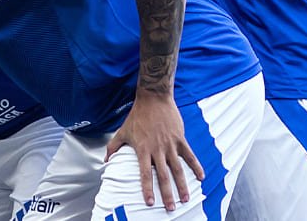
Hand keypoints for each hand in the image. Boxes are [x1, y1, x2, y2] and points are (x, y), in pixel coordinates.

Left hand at [107, 93, 202, 211]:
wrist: (153, 99)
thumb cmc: (137, 116)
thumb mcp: (122, 131)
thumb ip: (113, 147)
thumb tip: (106, 161)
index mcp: (142, 149)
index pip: (145, 173)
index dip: (147, 189)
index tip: (149, 202)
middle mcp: (157, 149)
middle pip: (163, 176)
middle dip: (167, 194)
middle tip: (170, 208)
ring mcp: (170, 145)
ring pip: (178, 169)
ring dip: (182, 185)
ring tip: (185, 199)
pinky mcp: (180, 139)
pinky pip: (190, 155)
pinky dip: (196, 166)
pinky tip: (200, 177)